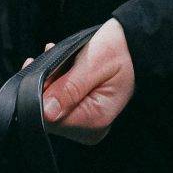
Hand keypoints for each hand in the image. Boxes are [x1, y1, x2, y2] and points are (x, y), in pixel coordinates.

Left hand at [38, 19, 135, 144]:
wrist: (135, 44)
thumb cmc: (119, 51)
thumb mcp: (94, 64)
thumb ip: (70, 88)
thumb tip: (46, 111)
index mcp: (96, 119)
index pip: (50, 119)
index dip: (38, 94)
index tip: (37, 69)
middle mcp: (91, 128)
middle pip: (48, 114)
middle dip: (43, 85)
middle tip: (48, 57)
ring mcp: (87, 122)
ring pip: (50, 106)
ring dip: (48, 81)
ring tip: (54, 56)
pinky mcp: (84, 112)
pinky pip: (59, 102)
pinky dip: (55, 83)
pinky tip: (59, 65)